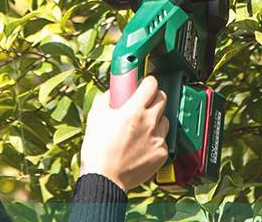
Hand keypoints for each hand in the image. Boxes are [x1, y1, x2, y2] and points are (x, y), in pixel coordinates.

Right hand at [79, 75, 169, 192]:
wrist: (104, 179)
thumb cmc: (98, 149)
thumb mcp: (96, 116)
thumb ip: (107, 98)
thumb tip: (113, 91)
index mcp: (134, 110)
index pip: (152, 84)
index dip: (147, 82)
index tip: (144, 85)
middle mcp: (149, 122)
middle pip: (162, 98)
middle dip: (153, 98)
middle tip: (143, 103)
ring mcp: (157, 139)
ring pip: (165, 119)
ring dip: (156, 119)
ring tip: (142, 128)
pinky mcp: (161, 154)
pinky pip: (163, 140)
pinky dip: (155, 140)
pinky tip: (142, 145)